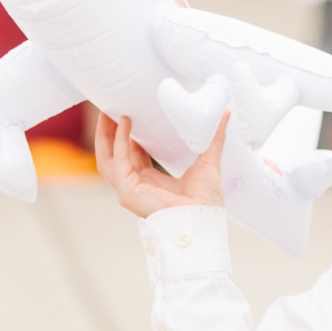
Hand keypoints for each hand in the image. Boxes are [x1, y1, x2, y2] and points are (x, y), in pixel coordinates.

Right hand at [94, 111, 228, 217]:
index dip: (128, 138)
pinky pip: (119, 161)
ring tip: (106, 114)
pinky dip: (119, 141)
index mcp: (153, 183)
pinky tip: (125, 123)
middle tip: (109, 110)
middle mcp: (138, 187)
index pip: (132, 157)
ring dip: (104, 136)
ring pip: (107, 160)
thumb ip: (214, 137)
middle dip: (109, 134)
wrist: (203, 220)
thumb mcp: (208, 161)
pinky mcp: (127, 191)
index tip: (128, 117)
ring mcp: (129, 191)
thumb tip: (226, 113)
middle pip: (114, 157)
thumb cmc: (206, 202)